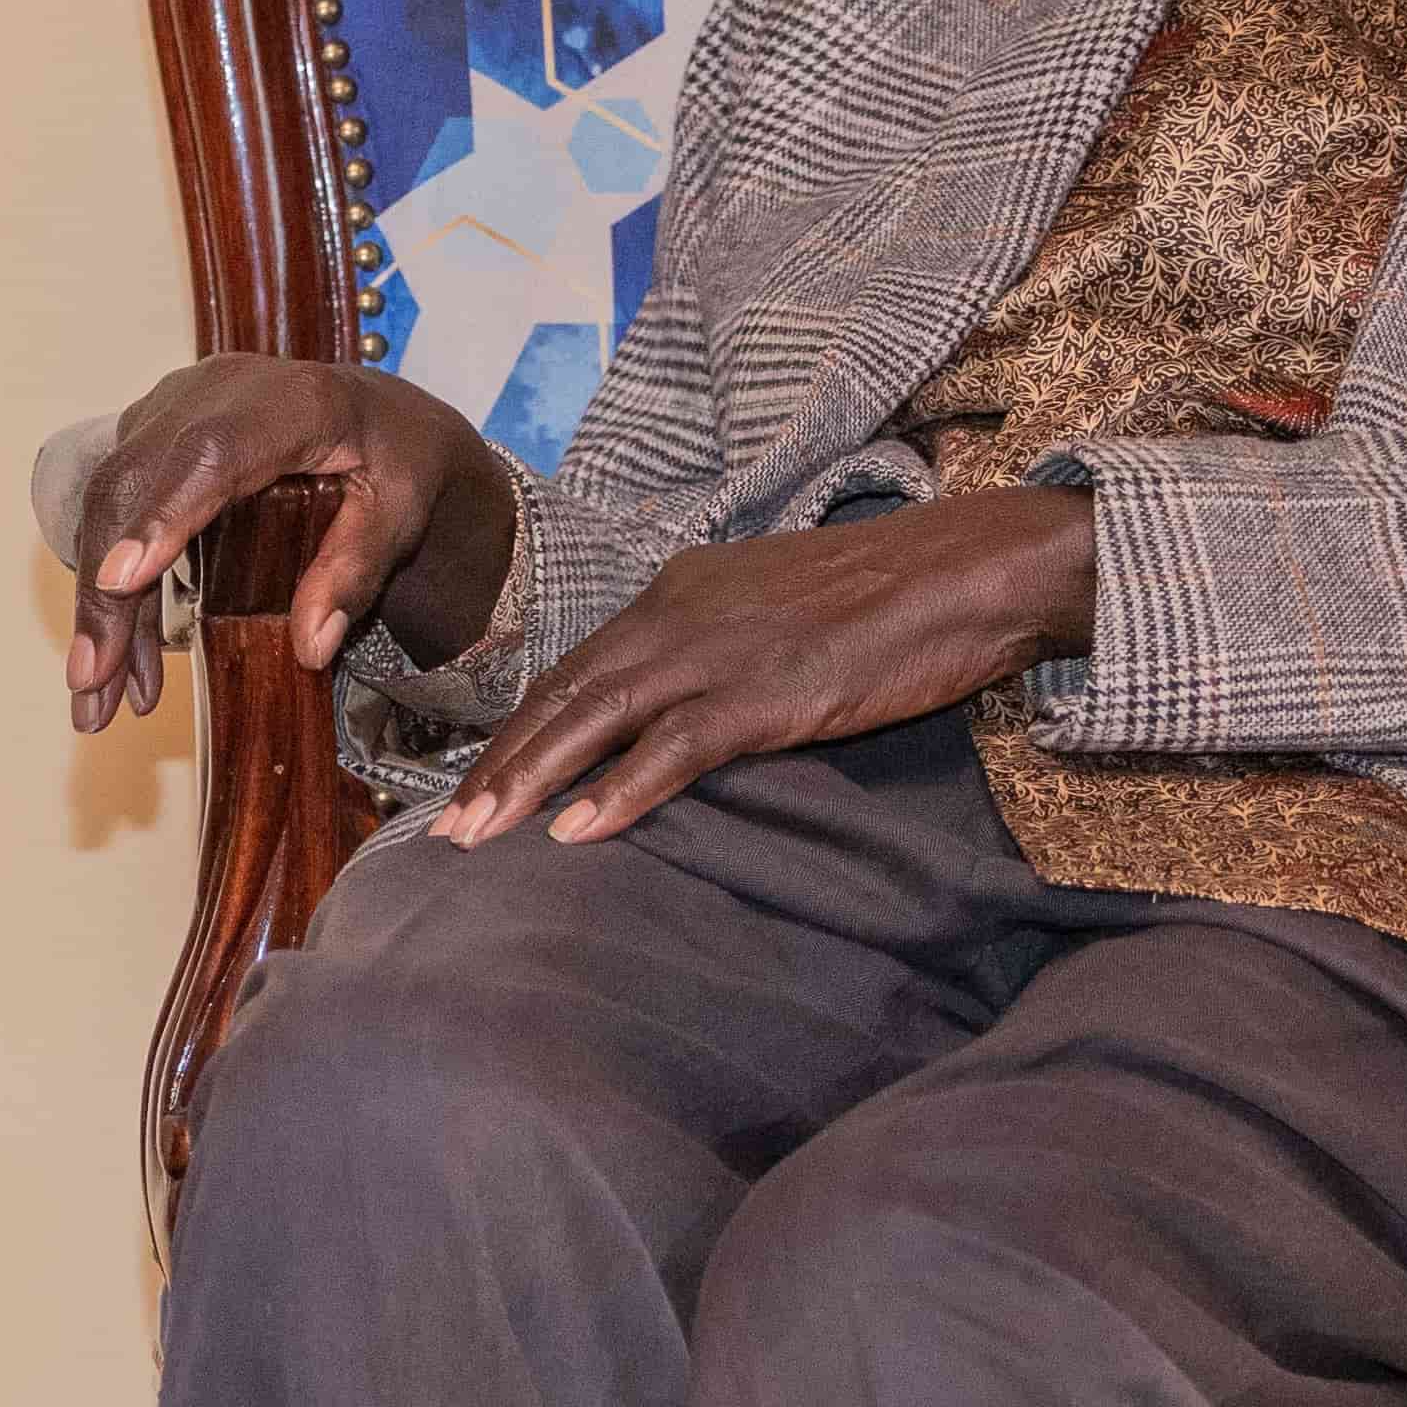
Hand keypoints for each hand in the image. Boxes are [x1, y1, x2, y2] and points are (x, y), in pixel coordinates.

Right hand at [53, 359, 496, 729]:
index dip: (161, 514)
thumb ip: (357, 572)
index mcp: (294, 402)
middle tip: (94, 682)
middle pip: (136, 485)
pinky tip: (124, 657)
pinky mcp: (151, 435)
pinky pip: (115, 510)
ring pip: (109, 503)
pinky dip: (113, 589)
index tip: (121, 580)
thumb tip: (311, 647)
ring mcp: (173, 408)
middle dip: (107, 593)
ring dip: (98, 604)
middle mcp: (216, 392)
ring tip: (97, 693)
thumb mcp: (400, 515)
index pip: (211, 454)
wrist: (377, 412)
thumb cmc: (394, 457)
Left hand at [439, 489, 1098, 848]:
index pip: (575, 667)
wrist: (965, 570)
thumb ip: (716, 644)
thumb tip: (679, 699)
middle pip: (562, 696)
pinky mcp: (759, 695)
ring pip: (592, 721)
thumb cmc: (885, 594)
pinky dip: (617, 792)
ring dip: (528, 781)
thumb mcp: (773, 607)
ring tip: (477, 837)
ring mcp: (714, 654)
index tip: (475, 776)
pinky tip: (576, 833)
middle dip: (497, 763)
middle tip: (441, 827)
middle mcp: (675, 616)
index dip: (519, 726)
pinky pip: (670, 750)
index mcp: (676, 592)